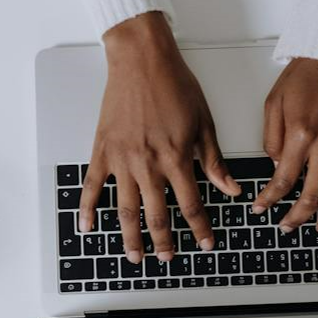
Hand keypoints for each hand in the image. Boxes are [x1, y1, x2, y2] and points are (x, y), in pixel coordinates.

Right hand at [78, 13, 241, 263]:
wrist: (141, 59)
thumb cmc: (174, 84)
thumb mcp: (204, 122)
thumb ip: (213, 161)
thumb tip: (230, 189)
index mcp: (176, 157)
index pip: (191, 204)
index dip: (200, 228)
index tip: (206, 243)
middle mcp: (148, 164)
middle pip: (156, 215)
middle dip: (164, 242)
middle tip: (168, 258)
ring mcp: (122, 159)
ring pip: (125, 209)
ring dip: (130, 237)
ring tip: (135, 256)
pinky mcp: (102, 150)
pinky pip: (92, 186)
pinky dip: (87, 209)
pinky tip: (87, 227)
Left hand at [252, 58, 317, 232]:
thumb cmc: (308, 73)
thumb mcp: (274, 102)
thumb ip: (272, 139)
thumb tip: (276, 166)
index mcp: (302, 135)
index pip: (282, 180)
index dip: (269, 200)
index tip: (261, 208)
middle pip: (312, 196)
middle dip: (296, 218)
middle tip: (287, 225)